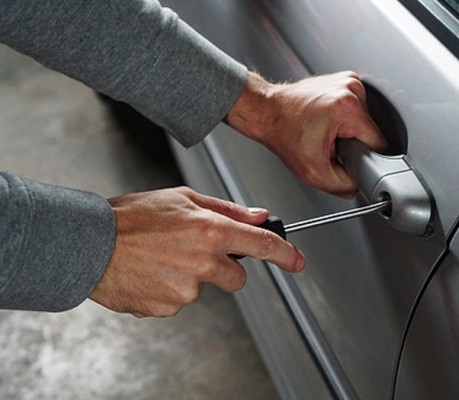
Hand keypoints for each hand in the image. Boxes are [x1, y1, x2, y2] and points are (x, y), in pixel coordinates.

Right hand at [89, 187, 304, 316]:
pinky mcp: (169, 307)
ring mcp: (186, 289)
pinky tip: (150, 273)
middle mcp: (203, 262)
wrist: (89, 244)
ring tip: (161, 258)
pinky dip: (169, 290)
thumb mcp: (182, 198)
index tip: (297, 261)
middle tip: (193, 252)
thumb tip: (259, 216)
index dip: (286, 254)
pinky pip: (179, 301)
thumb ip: (226, 209)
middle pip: (236, 277)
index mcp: (210, 230)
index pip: (262, 245)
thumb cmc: (131, 217)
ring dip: (190, 277)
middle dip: (224, 268)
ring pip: (204, 288)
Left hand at [226, 71, 386, 197]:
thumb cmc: (283, 134)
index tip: (349, 158)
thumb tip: (359, 186)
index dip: (365, 157)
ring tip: (327, 132)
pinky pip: (357, 108)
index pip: (379, 143)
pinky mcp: (345, 80)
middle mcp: (351, 89)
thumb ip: (344, 186)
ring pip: (365, 120)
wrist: (267, 112)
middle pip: (371, 131)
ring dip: (350, 131)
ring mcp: (348, 81)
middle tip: (331, 145)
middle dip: (355, 143)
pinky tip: (328, 121)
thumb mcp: (314, 173)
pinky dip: (346, 118)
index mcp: (348, 108)